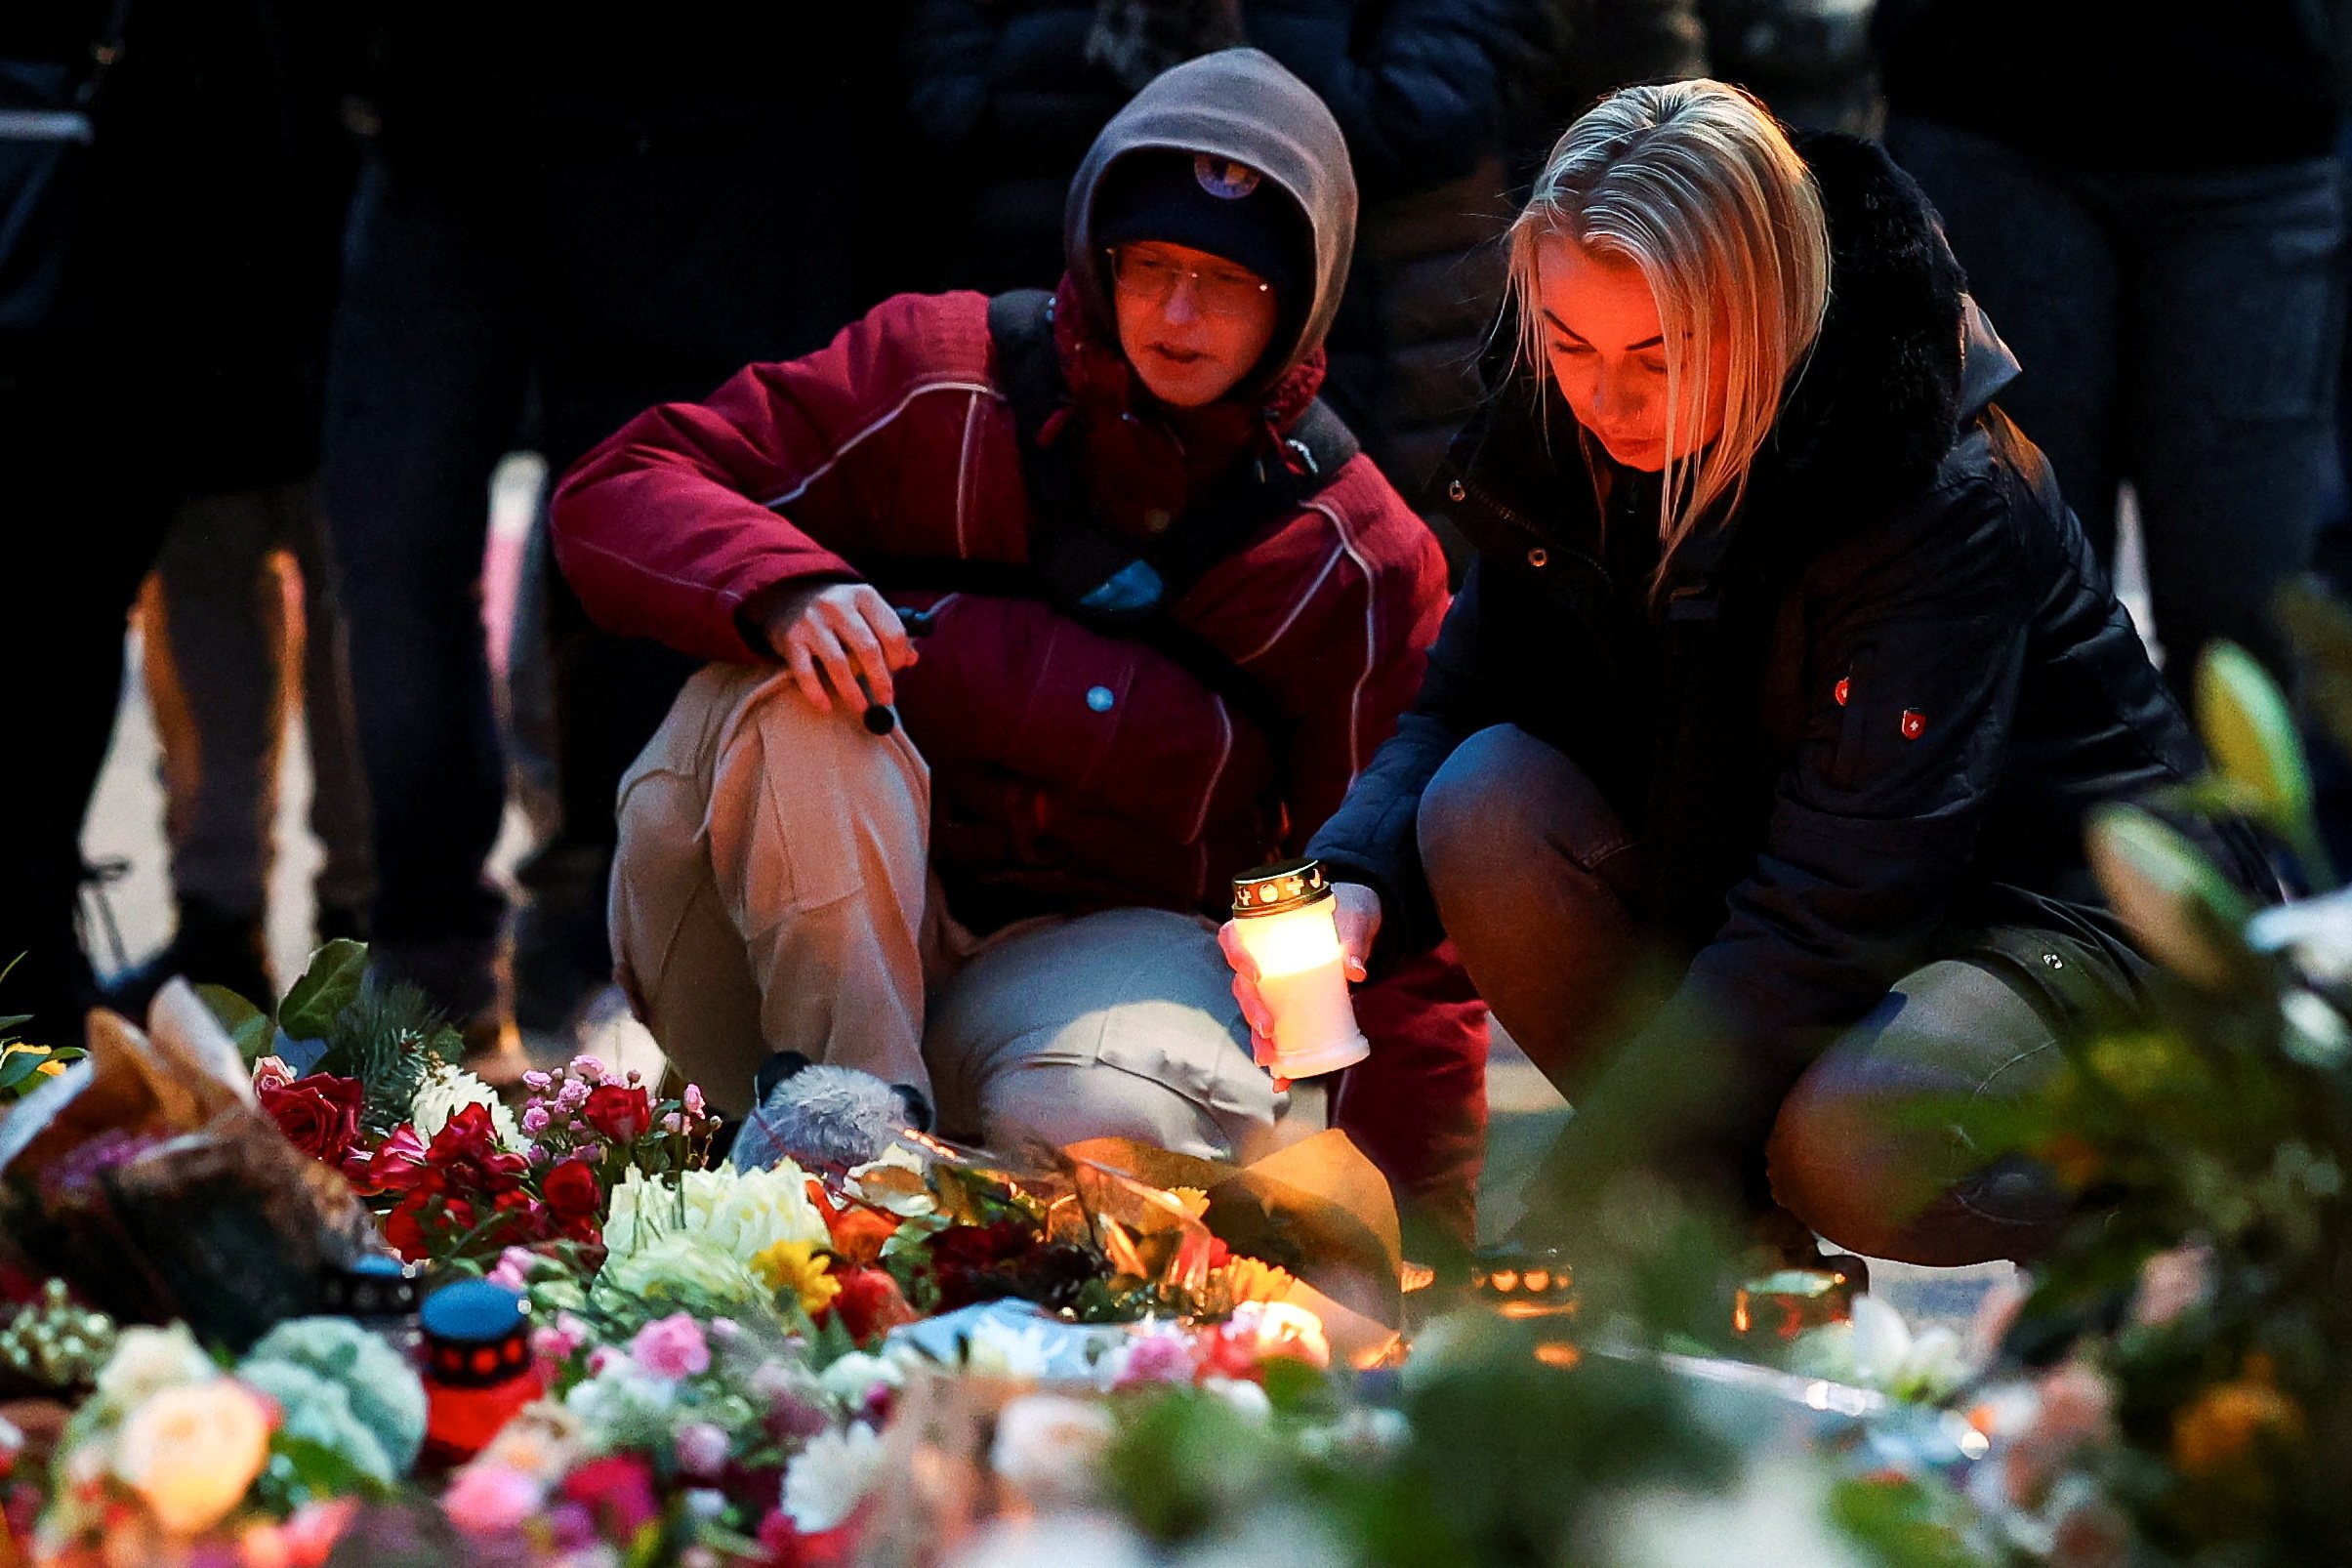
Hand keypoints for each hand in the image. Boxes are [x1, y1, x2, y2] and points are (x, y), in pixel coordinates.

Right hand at [759, 581, 917, 713]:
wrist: (789, 594)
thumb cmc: (837, 610)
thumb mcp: (865, 611)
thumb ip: (888, 632)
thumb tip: (911, 659)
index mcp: (864, 596)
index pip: (892, 632)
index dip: (898, 657)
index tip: (896, 672)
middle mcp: (838, 605)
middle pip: (868, 649)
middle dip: (881, 680)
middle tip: (886, 699)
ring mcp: (812, 621)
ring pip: (839, 664)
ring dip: (853, 692)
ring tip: (861, 707)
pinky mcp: (790, 638)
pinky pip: (805, 672)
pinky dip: (817, 693)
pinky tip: (826, 706)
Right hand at [1217, 881, 1380, 1088]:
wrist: (1359, 923)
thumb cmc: (1348, 914)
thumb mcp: (1352, 921)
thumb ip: (1353, 941)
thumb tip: (1356, 970)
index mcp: (1264, 928)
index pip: (1231, 938)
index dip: (1235, 955)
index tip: (1255, 973)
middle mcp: (1261, 959)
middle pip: (1242, 985)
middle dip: (1251, 1009)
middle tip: (1268, 1027)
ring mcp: (1273, 985)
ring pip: (1253, 1012)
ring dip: (1257, 1038)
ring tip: (1269, 1059)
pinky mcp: (1289, 1005)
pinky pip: (1277, 1032)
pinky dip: (1280, 1058)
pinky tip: (1281, 1079)